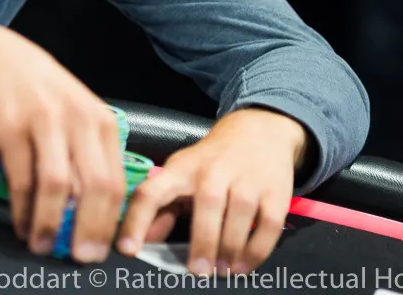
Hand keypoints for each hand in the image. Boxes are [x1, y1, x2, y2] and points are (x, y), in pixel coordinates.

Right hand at [0, 21, 125, 263]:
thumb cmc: (35, 88)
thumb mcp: (72, 112)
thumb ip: (86, 153)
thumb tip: (91, 210)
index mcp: (100, 120)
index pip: (117, 180)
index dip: (112, 222)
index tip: (105, 249)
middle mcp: (78, 120)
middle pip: (95, 187)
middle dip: (90, 230)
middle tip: (82, 258)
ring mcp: (45, 122)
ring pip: (57, 187)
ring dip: (50, 224)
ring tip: (42, 247)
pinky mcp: (12, 129)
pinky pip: (22, 180)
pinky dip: (23, 209)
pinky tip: (21, 224)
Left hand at [115, 108, 306, 275]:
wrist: (258, 131)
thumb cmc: (211, 161)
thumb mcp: (181, 175)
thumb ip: (162, 209)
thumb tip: (144, 242)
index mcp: (181, 169)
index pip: (151, 192)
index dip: (136, 221)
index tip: (127, 250)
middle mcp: (214, 171)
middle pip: (207, 204)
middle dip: (203, 242)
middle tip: (198, 272)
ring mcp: (247, 179)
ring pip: (240, 215)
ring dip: (231, 249)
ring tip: (223, 271)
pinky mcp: (275, 191)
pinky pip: (269, 224)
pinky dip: (256, 250)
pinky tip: (244, 265)